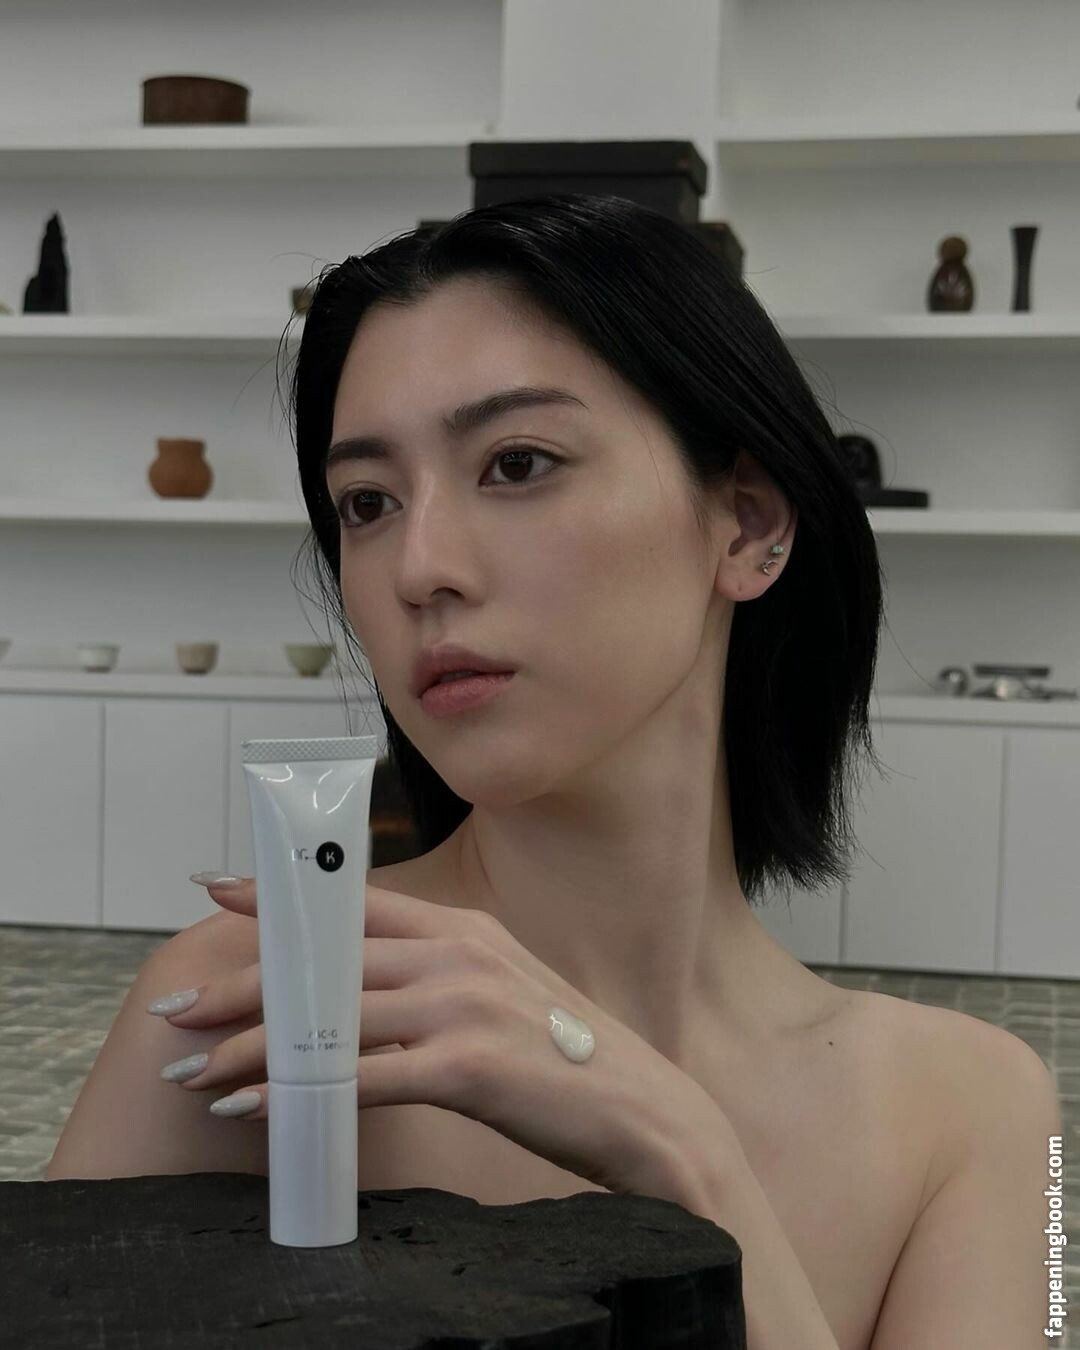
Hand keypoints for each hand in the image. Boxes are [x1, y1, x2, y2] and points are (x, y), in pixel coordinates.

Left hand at [148, 876, 740, 1200]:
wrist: (642, 1109)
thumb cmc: (565, 1055)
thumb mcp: (503, 990)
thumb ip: (438, 976)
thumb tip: (362, 991)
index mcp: (464, 930)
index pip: (356, 903)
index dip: (283, 894)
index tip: (219, 888)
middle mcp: (458, 956)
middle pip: (326, 964)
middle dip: (242, 985)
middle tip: (180, 1008)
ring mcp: (463, 1007)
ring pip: (329, 1022)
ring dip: (251, 1051)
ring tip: (196, 1073)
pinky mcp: (468, 1067)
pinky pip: (359, 1079)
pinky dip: (297, 1094)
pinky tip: (255, 1109)